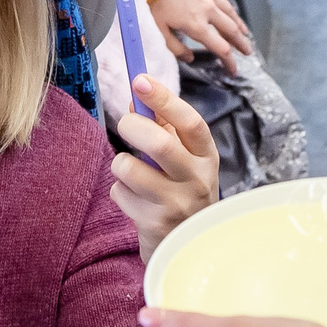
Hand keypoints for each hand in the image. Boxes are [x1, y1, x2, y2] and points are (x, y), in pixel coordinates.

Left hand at [110, 76, 220, 259]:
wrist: (190, 247)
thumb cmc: (182, 190)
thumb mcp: (182, 158)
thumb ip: (161, 127)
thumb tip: (134, 99)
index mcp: (206, 156)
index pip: (190, 122)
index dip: (164, 98)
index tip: (140, 79)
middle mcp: (198, 180)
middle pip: (160, 144)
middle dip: (133, 126)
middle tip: (125, 124)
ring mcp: (178, 205)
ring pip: (129, 168)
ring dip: (121, 164)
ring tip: (131, 173)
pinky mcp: (155, 225)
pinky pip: (120, 193)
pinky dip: (120, 191)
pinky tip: (136, 202)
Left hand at [149, 0, 254, 66]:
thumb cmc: (154, 1)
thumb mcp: (159, 30)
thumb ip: (176, 48)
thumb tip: (189, 58)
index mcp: (197, 26)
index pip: (221, 48)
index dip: (230, 61)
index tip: (233, 70)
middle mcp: (208, 11)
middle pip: (231, 30)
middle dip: (241, 43)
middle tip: (247, 52)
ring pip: (230, 12)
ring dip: (239, 24)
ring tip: (245, 33)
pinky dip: (228, 8)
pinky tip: (228, 10)